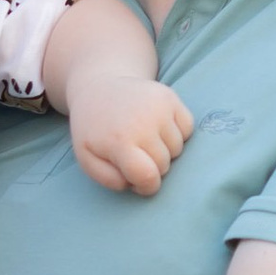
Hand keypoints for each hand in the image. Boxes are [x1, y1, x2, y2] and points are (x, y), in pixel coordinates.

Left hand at [69, 74, 194, 195]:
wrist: (98, 88)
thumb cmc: (94, 130)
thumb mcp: (87, 158)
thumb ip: (109, 179)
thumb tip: (135, 183)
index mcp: (119, 141)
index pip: (148, 177)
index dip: (145, 186)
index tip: (136, 180)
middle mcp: (142, 122)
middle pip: (164, 165)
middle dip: (152, 166)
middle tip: (135, 153)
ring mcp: (158, 107)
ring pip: (178, 148)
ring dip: (165, 150)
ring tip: (145, 138)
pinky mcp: (169, 96)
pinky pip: (187, 127)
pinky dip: (177, 132)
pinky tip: (157, 126)